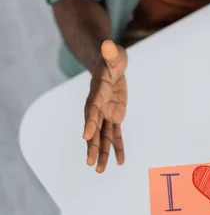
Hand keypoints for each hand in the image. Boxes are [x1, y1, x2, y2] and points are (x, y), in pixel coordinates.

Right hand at [83, 40, 127, 172]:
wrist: (109, 64)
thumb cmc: (111, 57)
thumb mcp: (113, 53)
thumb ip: (111, 53)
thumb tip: (108, 44)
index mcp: (97, 92)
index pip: (91, 108)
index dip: (89, 121)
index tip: (85, 135)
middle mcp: (98, 106)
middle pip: (94, 128)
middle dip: (93, 144)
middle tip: (90, 162)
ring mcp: (105, 113)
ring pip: (103, 136)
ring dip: (102, 152)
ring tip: (99, 170)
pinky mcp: (114, 116)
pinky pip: (116, 134)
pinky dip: (117, 147)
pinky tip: (119, 162)